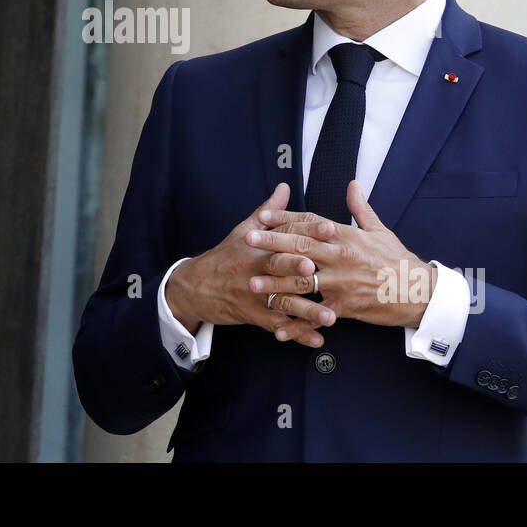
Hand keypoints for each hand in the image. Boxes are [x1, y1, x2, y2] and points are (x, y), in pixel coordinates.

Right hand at [165, 183, 336, 347]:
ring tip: (330, 316)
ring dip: (307, 310)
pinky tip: (317, 340)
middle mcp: (256, 268)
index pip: (285, 234)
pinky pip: (278, 325)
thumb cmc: (225, 257)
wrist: (195, 287)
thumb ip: (269, 211)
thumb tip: (285, 187)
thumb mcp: (244, 230)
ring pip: (283, 300)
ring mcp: (255, 293)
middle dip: (298, 268)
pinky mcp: (253, 314)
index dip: (307, 230)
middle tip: (317, 269)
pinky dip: (297, 334)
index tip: (328, 227)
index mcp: (258, 245)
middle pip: (279, 266)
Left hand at [245, 180, 437, 328]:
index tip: (263, 215)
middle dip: (272, 243)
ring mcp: (342, 283)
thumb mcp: (380, 230)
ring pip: (302, 281)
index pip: (310, 223)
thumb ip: (360, 208)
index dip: (285, 218)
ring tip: (253, 282)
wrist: (420, 292)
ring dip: (276, 283)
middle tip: (247, 239)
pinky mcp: (345, 307)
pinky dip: (296, 324)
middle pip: (300, 248)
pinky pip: (316, 316)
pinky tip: (278, 328)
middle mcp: (341, 257)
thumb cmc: (398, 260)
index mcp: (347, 236)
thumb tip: (352, 185)